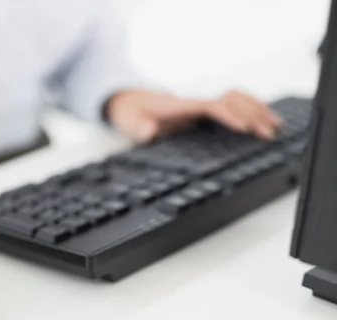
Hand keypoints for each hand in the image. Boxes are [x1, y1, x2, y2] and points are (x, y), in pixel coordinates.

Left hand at [105, 90, 282, 142]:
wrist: (129, 103)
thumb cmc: (131, 115)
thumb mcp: (130, 124)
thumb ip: (140, 128)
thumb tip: (150, 130)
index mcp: (180, 106)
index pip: (212, 106)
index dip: (229, 115)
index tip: (245, 129)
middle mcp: (195, 102)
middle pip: (230, 101)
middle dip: (252, 115)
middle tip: (268, 134)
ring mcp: (201, 104)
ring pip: (236, 99)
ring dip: (257, 109)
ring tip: (276, 126)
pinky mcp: (204, 110)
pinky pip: (233, 104)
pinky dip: (252, 108)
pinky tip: (264, 120)